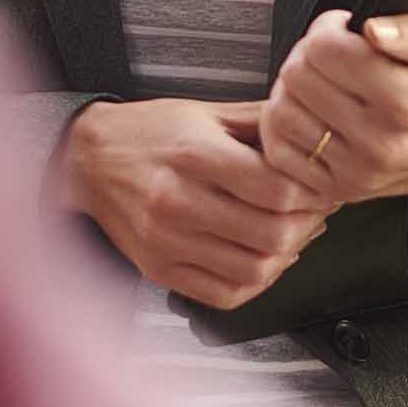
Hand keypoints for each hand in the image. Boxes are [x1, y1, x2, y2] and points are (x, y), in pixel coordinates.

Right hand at [60, 98, 336, 309]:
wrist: (88, 159)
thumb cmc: (148, 132)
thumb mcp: (206, 112)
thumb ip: (261, 122)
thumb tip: (311, 133)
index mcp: (194, 155)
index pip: (275, 190)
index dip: (311, 193)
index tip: (320, 186)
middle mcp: (178, 202)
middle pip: (270, 234)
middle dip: (307, 225)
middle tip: (315, 211)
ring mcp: (167, 243)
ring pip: (253, 270)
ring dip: (287, 257)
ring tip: (293, 235)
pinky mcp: (160, 270)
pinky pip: (224, 294)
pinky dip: (256, 283)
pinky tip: (262, 259)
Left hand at [260, 11, 407, 217]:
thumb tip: (372, 28)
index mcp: (404, 101)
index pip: (324, 50)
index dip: (328, 28)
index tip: (345, 29)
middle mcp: (378, 142)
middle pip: (298, 77)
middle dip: (307, 54)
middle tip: (332, 53)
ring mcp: (356, 171)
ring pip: (281, 113)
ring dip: (292, 88)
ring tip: (321, 81)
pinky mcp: (341, 190)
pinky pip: (280, 154)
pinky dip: (284, 128)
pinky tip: (310, 112)